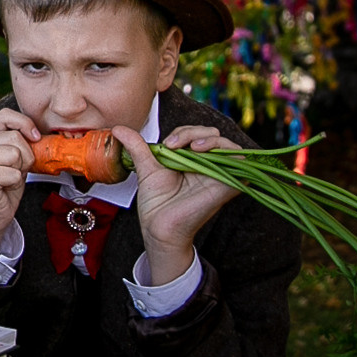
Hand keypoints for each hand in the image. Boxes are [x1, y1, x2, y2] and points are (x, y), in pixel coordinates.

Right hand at [0, 109, 40, 256]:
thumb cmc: (4, 184)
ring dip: (20, 169)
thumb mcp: (12, 156)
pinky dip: (15, 183)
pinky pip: (13, 173)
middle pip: (14, 137)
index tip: (35, 138)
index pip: (5, 115)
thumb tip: (38, 133)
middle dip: (25, 155)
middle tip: (16, 169)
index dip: (25, 124)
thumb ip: (18, 139)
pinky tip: (4, 188)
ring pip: (15, 153)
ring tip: (9, 178)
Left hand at [111, 122, 241, 284]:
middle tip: (174, 144)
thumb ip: (136, 146)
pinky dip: (226, 151)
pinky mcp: (226, 185)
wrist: (158, 227)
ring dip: (209, 139)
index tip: (166, 144)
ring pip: (227, 145)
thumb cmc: (156, 204)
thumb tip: (118, 128)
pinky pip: (238, 161)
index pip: (196, 133)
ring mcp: (219, 176)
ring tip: (192, 147)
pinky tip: (202, 151)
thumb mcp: (147, 167)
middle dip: (194, 132)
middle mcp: (208, 166)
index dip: (183, 132)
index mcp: (192, 161)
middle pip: (213, 135)